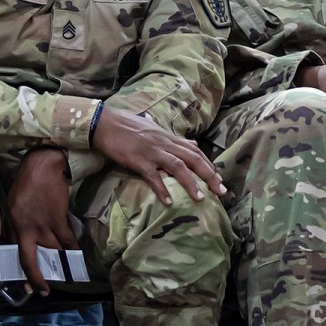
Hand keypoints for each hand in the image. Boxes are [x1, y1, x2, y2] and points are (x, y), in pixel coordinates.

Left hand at [8, 148, 78, 294]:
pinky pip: (67, 241)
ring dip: (60, 262)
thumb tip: (20, 241)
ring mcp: (42, 225)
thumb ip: (15, 224)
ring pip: (52, 252)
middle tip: (45, 290)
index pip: (16, 254)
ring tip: (66, 272)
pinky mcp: (58, 219)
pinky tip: (78, 256)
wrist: (42, 167)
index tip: (28, 286)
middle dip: (37, 278)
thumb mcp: (12, 204)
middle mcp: (25, 229)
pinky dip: (74, 250)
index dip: (22, 272)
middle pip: (32, 259)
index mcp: (13, 225)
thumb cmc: (26, 183)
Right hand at [92, 108, 226, 203]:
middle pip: (193, 159)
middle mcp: (165, 143)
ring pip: (178, 167)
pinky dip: (161, 189)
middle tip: (221, 192)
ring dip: (190, 183)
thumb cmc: (127, 125)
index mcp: (169, 137)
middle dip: (209, 176)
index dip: (209, 165)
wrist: (105, 123)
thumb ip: (173, 138)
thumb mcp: (155, 128)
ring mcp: (152, 151)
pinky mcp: (138, 160)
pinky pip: (153, 176)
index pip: (195, 152)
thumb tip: (190, 143)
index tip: (219, 179)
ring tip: (200, 199)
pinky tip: (168, 202)